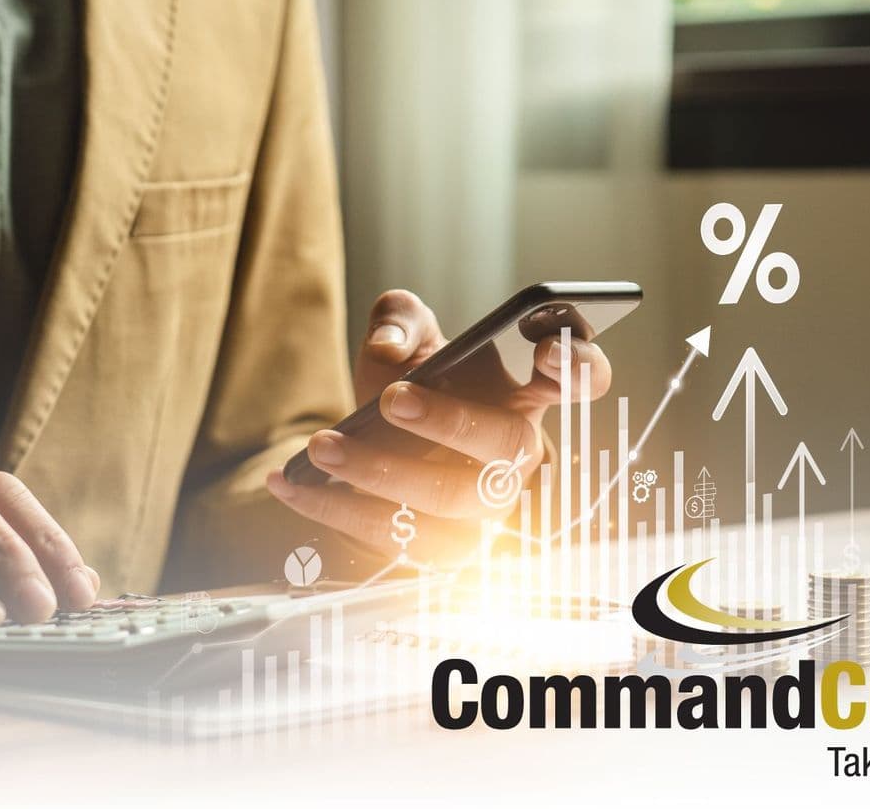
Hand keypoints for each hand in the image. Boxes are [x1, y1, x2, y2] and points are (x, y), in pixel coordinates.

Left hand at [266, 290, 610, 559]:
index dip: (578, 367)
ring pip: (450, 506)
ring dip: (381, 476)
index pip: (581, 379)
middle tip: (392, 399)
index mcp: (527, 395)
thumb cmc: (414, 383)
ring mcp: (485, 512)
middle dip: (451, 423)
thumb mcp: (408, 333)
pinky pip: (395, 543)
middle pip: (507, 448)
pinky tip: (287, 483)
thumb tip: (391, 351)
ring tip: (321, 446)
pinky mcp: (441, 550)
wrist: (383, 441)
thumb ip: (399, 319)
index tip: (548, 351)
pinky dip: (333, 512)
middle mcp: (517, 457)